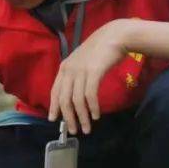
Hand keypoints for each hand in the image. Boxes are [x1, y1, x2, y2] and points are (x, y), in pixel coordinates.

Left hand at [48, 19, 131, 134]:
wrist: (114, 37)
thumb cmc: (100, 51)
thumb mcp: (82, 63)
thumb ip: (76, 76)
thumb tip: (74, 96)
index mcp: (64, 68)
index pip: (55, 91)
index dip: (54, 107)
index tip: (54, 120)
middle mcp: (69, 70)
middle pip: (64, 99)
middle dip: (68, 117)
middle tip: (73, 130)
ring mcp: (80, 71)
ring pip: (77, 100)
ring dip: (82, 117)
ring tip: (87, 128)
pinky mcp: (93, 72)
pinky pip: (90, 95)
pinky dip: (92, 108)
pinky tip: (96, 115)